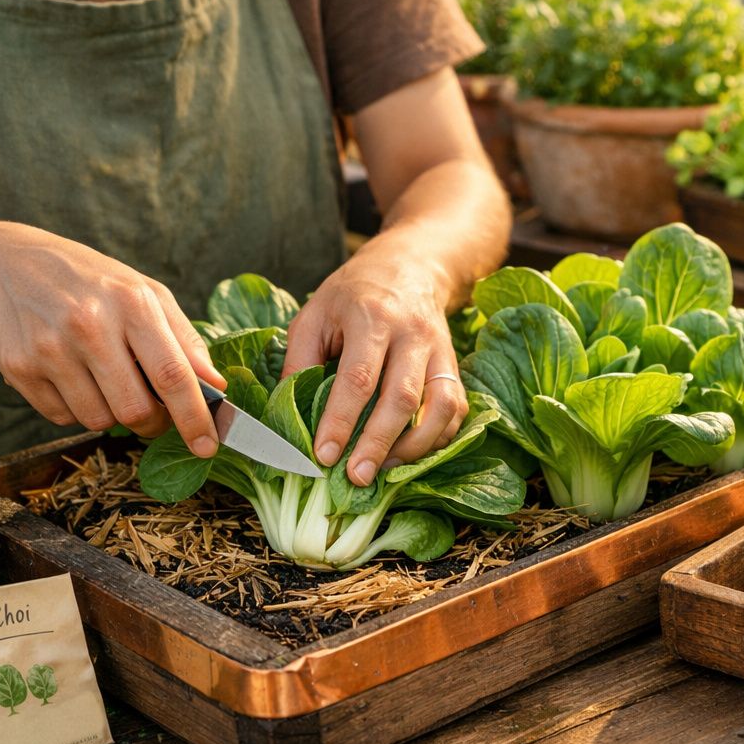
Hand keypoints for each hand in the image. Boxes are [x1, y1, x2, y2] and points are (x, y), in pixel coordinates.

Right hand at [0, 224, 226, 455]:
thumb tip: (216, 386)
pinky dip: (75, 408)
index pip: (172, 375)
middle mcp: (90, 326)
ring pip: (98, 420)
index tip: (208, 446)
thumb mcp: (145, 293)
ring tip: (102, 378)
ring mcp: (51, 349)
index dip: (194, 417)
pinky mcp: (20, 368)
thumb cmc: (91, 281)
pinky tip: (70, 374)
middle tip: (152, 411)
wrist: (9, 262)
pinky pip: (61, 418)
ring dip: (110, 413)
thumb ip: (185, 339)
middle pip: (135, 410)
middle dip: (151, 423)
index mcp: (132, 303)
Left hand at [282, 239, 466, 486]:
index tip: (324, 455)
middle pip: (401, 398)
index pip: (358, 377)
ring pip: (439, 407)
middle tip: (356, 477)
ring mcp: (440, 350)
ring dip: (415, 447)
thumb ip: (299, 360)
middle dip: (378, 443)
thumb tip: (287, 414)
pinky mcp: (454, 365)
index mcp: (372, 318)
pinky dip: (437, 438)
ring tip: (385, 470)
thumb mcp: (314, 313)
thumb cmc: (353, 294)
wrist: (410, 265)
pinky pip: (455, 409)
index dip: (341, 420)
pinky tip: (411, 454)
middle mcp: (412, 334)